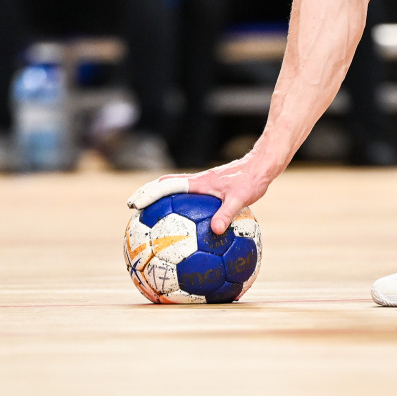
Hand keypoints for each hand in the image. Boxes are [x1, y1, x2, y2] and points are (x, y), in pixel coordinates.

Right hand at [128, 154, 273, 234]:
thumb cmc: (252, 179)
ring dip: (161, 201)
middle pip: (164, 188)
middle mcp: (197, 183)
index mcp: (198, 183)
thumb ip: (226, 213)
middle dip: (147, 196)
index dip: (148, 194)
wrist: (263, 165)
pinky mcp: (211, 191)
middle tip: (133, 210)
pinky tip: (187, 228)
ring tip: (152, 220)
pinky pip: (189, 200)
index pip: (166, 186)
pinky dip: (181, 209)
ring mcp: (203, 186)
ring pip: (175, 193)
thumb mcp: (240, 198)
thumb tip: (215, 231)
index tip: (133, 204)